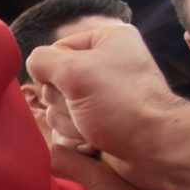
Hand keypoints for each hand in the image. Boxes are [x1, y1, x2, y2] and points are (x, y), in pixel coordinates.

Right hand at [26, 24, 188, 186]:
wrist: (155, 149)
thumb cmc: (119, 104)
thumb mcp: (74, 71)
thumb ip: (42, 61)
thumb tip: (34, 66)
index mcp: (106, 40)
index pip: (55, 51)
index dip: (55, 73)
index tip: (72, 87)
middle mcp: (105, 65)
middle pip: (54, 82)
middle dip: (63, 102)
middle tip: (85, 110)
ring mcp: (102, 97)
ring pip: (58, 108)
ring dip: (69, 122)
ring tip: (92, 129)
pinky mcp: (100, 124)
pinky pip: (69, 127)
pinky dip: (76, 136)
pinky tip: (93, 142)